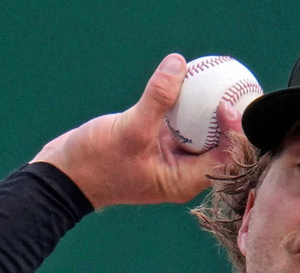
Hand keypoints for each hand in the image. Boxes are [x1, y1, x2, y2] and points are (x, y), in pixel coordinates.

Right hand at [31, 54, 243, 208]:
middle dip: (226, 117)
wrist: (64, 175)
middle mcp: (183, 172)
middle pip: (218, 144)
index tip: (225, 103)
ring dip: (205, 107)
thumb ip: (158, 99)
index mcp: (185, 181)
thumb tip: (179, 64)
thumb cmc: (96, 163)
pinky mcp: (156, 143)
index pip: (225, 158)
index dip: (234, 132)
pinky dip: (183, 104)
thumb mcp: (130, 129)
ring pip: (198, 130)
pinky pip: (178, 121)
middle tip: (232, 86)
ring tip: (213, 79)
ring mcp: (170, 157)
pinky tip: (185, 78)